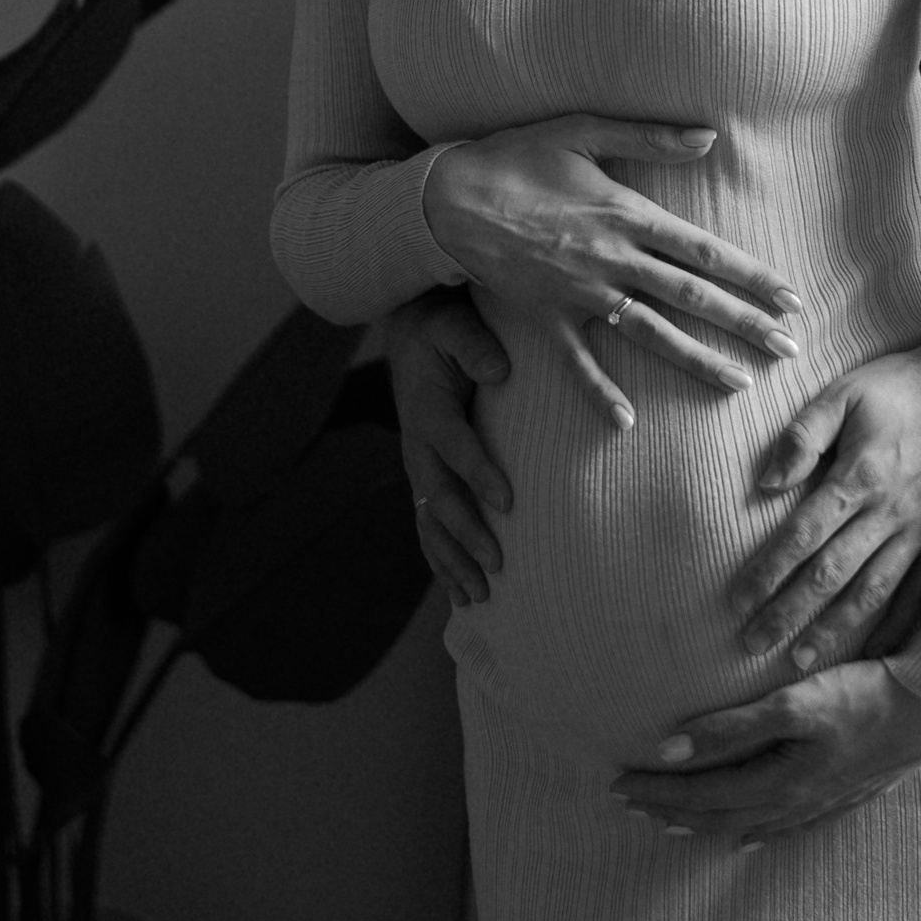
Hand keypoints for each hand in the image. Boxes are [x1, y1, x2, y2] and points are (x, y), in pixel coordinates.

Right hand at [389, 290, 511, 606]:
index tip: (509, 501)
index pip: (455, 447)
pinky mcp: (424, 479)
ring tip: (480, 596)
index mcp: (427, 410)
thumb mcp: (455, 324)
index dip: (479, 474)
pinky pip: (428, 527)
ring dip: (452, 561)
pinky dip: (442, 562)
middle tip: (499, 564)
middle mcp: (417, 446)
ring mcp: (418, 468)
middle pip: (439, 498)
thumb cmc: (443, 328)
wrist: (412, 336)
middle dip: (467, 534)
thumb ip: (475, 345)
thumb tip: (501, 371)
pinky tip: (461, 595)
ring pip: (430, 523)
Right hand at [423, 115, 802, 427]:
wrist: (448, 199)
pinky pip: (578, 364)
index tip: (790, 299)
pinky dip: (601, 395)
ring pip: (650, 334)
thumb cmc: (518, 156)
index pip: (704, 252)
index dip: (751, 276)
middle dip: (745, 325)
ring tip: (741, 384)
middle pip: (690, 298)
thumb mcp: (584, 131)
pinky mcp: (546, 319)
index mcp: (626, 213)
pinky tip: (628, 423)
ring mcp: (580, 295)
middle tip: (790, 350)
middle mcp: (611, 259)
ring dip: (698, 361)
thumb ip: (649, 137)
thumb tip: (710, 136)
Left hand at [611, 662, 920, 843]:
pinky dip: (753, 832)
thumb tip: (669, 747)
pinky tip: (744, 836)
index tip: (616, 782)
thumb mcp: (795, 704)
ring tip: (668, 821)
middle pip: (716, 812)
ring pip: (746, 823)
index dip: (656, 789)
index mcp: (777, 781)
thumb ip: (731, 727)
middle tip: (625, 801)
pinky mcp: (840, 798)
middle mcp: (793, 802)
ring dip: (702, 821)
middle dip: (668, 807)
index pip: (699, 791)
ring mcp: (818, 805)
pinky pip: (784, 827)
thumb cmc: (864, 696)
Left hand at [732, 297, 920, 668]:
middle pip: (830, 575)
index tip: (736, 601)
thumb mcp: (844, 393)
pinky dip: (894, 629)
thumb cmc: (901, 388)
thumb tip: (766, 483)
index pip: (803, 536)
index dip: (767, 572)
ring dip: (832, 630)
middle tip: (751, 645)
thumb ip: (803, 436)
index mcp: (861, 475)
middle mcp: (892, 512)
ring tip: (798, 662)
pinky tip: (871, 655)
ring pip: (871, 594)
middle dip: (787, 614)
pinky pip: (920, 595)